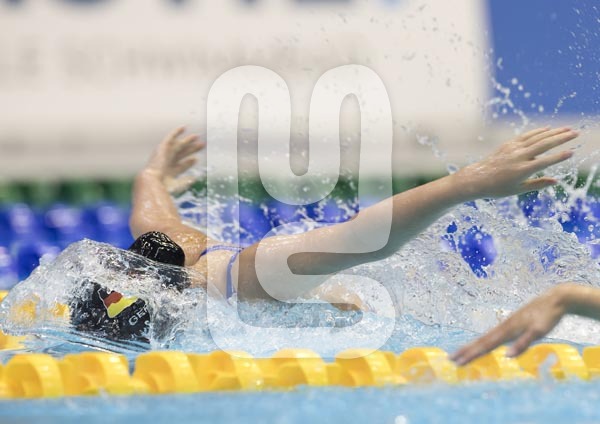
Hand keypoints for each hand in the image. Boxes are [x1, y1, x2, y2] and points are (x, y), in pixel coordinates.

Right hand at [145, 127, 205, 193]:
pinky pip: (170, 137)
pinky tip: (184, 127)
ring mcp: (164, 155)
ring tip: (197, 136)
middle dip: (191, 150)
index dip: (189, 162)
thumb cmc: (164, 187)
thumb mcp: (179, 185)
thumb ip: (187, 181)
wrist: (152, 182)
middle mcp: (166, 163)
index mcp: (169, 172)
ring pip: (178, 146)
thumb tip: (195, 178)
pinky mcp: (162, 148)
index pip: (181, 165)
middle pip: (181, 154)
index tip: (196, 159)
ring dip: (187, 141)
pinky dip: (176, 132)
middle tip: (201, 145)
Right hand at [450, 285, 568, 364]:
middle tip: (450, 359)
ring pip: (485, 337)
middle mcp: (503, 327)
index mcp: (507, 330)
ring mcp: (507, 325)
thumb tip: (506, 357)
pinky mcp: (512, 325)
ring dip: (472, 346)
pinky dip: (484, 342)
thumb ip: (522, 344)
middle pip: (481, 341)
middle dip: (466, 350)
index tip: (458, 361)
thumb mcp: (538, 332)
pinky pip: (493, 336)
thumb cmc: (548, 316)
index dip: (471, 354)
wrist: (555, 299)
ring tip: (461, 353)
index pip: (485, 345)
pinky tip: (484, 345)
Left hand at [451, 127, 576, 198]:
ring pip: (536, 138)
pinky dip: (537, 132)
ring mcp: (513, 149)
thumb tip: (556, 181)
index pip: (545, 162)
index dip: (559, 157)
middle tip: (575, 133)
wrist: (476, 179)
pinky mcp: (508, 145)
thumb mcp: (518, 190)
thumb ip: (538, 184)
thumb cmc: (497, 188)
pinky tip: (548, 129)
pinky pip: (526, 136)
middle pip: (544, 145)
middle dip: (561, 138)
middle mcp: (518, 157)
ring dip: (553, 132)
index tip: (571, 152)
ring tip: (567, 129)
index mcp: (522, 170)